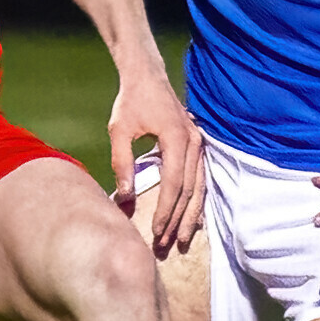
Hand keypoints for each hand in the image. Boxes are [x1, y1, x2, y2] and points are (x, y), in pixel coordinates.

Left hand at [108, 64, 205, 253]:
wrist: (147, 75)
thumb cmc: (131, 101)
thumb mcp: (119, 130)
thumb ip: (122, 163)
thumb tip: (124, 198)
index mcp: (176, 138)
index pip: (174, 183)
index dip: (166, 210)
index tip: (156, 231)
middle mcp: (194, 141)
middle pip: (190, 190)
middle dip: (179, 220)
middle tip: (168, 245)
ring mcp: (199, 143)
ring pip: (199, 186)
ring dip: (191, 215)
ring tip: (181, 239)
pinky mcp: (197, 145)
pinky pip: (200, 178)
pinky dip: (196, 200)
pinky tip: (192, 218)